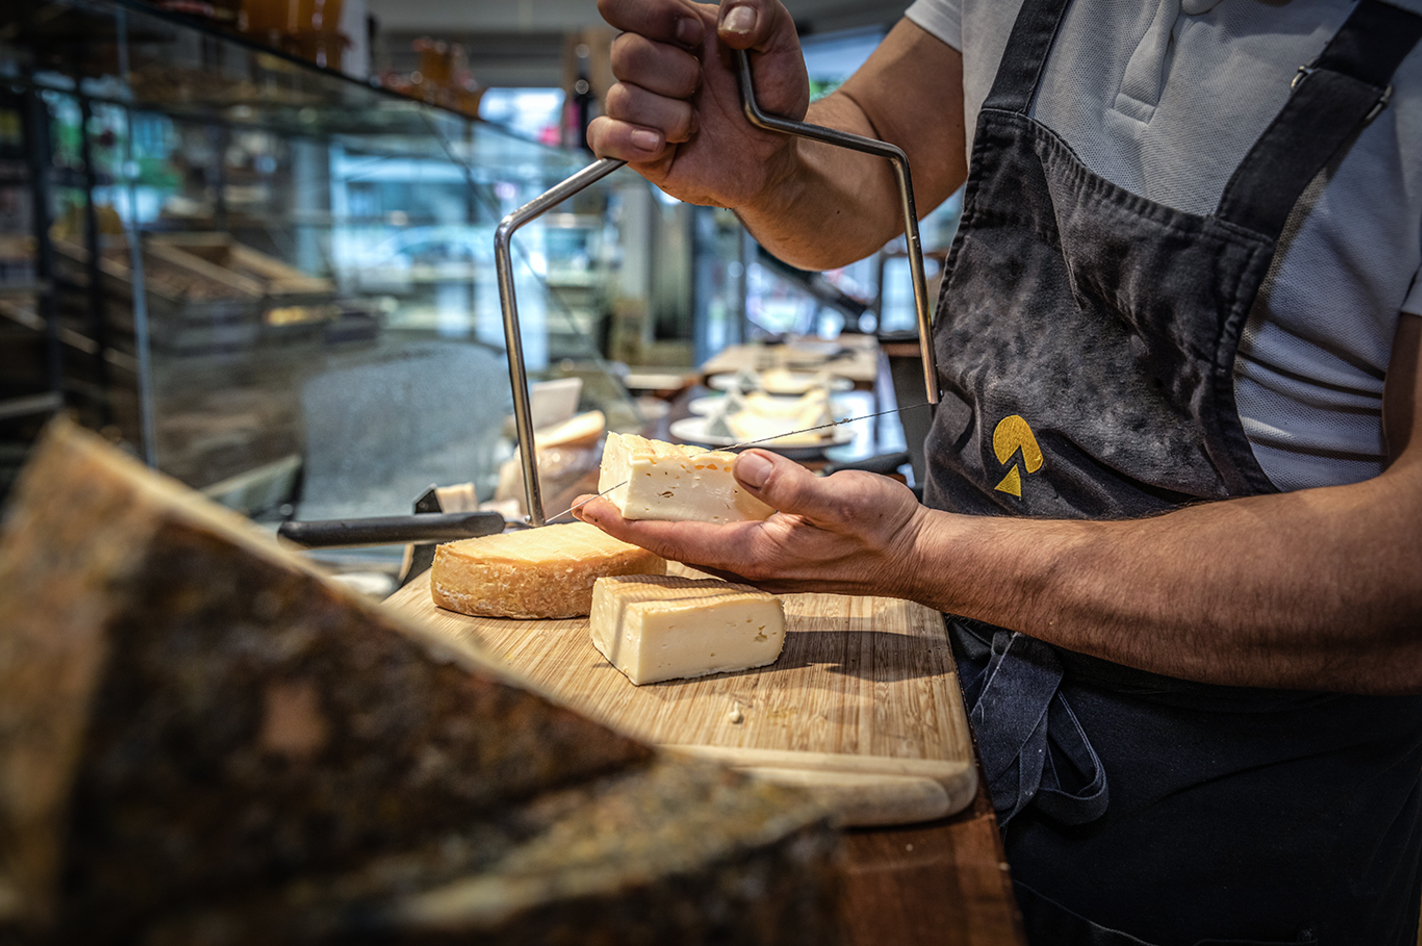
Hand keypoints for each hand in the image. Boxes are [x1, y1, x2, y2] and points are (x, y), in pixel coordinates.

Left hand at [574, 448, 927, 597]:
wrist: (914, 554)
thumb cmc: (883, 531)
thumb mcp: (842, 500)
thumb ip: (792, 486)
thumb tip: (743, 465)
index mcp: (757, 554)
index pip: (676, 538)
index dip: (628, 524)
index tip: (588, 509)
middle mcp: (752, 562)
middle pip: (675, 543)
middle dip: (631, 524)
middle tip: (590, 503)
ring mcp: (762, 558)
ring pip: (696, 538)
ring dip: (659, 520)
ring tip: (625, 499)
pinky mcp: (775, 548)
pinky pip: (720, 532)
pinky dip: (694, 515)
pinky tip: (688, 496)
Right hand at [588, 0, 809, 209]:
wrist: (771, 155)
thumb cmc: (768, 99)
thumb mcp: (779, 45)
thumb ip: (760, 11)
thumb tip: (731, 21)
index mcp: (675, 27)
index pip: (625, 3)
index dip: (654, 15)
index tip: (693, 35)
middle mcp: (651, 63)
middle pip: (624, 52)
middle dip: (674, 74)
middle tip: (702, 87)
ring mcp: (639, 105)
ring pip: (622, 99)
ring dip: (671, 116)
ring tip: (697, 124)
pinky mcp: (632, 144)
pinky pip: (603, 136)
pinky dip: (630, 141)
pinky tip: (662, 144)